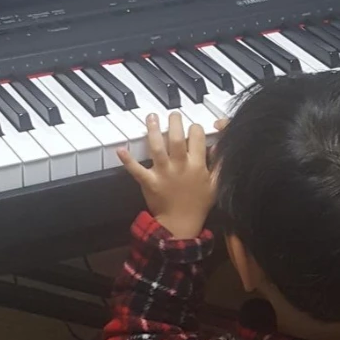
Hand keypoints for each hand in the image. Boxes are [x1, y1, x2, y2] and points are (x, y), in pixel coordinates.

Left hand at [117, 111, 219, 239]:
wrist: (181, 225)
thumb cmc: (199, 205)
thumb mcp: (216, 184)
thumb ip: (219, 165)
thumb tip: (218, 148)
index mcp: (198, 165)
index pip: (197, 138)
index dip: (195, 128)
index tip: (192, 128)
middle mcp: (180, 165)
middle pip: (176, 138)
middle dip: (174, 122)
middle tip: (173, 114)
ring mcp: (164, 173)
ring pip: (157, 148)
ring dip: (153, 131)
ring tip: (152, 117)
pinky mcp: (150, 182)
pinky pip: (137, 170)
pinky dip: (128, 160)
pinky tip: (120, 149)